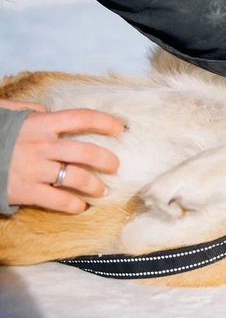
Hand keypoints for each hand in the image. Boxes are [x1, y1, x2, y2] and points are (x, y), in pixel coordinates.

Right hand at [7, 107, 124, 213]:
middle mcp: (42, 145)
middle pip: (87, 152)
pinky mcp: (26, 191)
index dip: (105, 122)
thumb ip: (26, 111)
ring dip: (95, 186)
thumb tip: (44, 111)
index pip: (81, 118)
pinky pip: (58, 200)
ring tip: (101, 190)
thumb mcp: (4, 114)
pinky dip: (74, 205)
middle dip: (107, 160)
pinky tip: (80, 207)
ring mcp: (35, 169)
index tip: (121, 128)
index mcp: (39, 124)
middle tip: (115, 166)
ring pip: (78, 178)